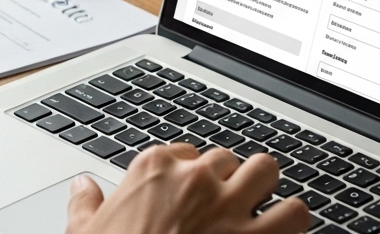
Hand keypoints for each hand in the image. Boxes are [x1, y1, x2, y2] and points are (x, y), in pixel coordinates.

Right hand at [66, 144, 310, 233]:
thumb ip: (86, 206)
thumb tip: (82, 187)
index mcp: (153, 170)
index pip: (187, 154)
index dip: (193, 177)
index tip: (191, 198)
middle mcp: (195, 180)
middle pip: (228, 159)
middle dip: (229, 182)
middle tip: (224, 209)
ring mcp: (229, 206)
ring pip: (267, 171)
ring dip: (266, 192)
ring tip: (261, 212)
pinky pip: (296, 212)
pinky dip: (294, 222)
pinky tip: (284, 233)